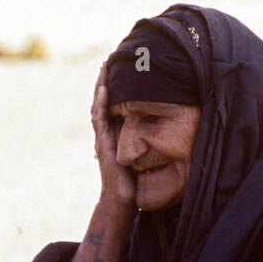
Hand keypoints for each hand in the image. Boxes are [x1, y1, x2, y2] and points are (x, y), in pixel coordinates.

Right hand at [92, 62, 135, 210]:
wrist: (121, 202)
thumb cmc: (133, 182)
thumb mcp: (142, 157)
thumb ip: (146, 142)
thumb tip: (163, 130)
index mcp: (114, 134)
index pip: (113, 105)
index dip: (114, 87)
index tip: (119, 68)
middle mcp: (106, 134)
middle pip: (103, 101)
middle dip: (105, 80)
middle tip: (108, 59)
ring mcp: (103, 139)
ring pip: (99, 106)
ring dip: (101, 86)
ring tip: (104, 67)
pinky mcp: (103, 146)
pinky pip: (100, 120)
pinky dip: (101, 104)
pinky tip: (104, 89)